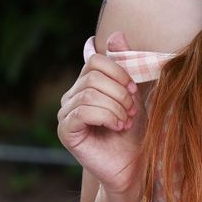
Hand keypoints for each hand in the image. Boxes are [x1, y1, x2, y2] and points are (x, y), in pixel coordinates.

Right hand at [57, 31, 145, 193]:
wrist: (134, 168)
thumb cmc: (136, 134)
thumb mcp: (135, 95)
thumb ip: (125, 66)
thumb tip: (116, 34)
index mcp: (86, 85)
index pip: (96, 60)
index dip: (119, 73)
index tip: (134, 91)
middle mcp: (71, 96)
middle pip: (93, 76)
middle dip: (120, 94)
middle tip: (131, 113)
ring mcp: (65, 113)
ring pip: (90, 94)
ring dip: (116, 108)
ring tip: (125, 122)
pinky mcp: (65, 131)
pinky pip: (83, 111)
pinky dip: (106, 117)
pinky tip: (116, 128)